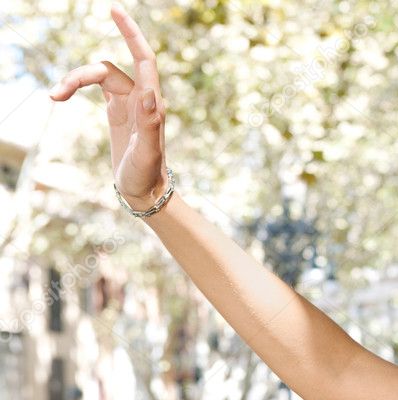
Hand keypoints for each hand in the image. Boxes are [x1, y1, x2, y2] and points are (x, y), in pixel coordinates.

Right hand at [48, 2, 168, 210]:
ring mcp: (129, 102)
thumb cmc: (147, 175)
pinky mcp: (117, 109)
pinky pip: (96, 85)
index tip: (114, 9)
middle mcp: (141, 98)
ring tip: (54, 97)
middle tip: (56, 93)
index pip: (143, 59)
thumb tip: (151, 94)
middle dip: (80, 75)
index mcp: (151, 104)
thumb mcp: (148, 154)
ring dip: (74, 81)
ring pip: (98, 75)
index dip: (130, 33)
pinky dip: (77, 87)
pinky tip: (60, 96)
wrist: (145, 190)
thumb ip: (150, 125)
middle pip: (106, 68)